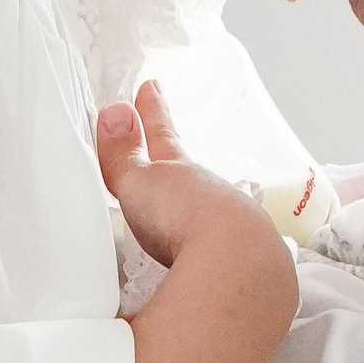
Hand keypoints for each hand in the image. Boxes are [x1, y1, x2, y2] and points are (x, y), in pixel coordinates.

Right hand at [97, 80, 289, 308]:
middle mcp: (215, 198)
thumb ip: (125, 153)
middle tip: (180, 148)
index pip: (162, 136)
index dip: (152, 114)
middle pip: (197, 177)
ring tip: (230, 200)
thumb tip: (116, 112)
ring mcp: (236, 234)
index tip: (151, 88)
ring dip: (217, 211)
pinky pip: (235, 258)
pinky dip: (230, 256)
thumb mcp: (141, 182)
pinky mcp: (247, 274)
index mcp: (182, 174)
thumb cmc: (184, 219)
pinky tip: (230, 266)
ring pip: (227, 213)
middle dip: (186, 168)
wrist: (233, 268)